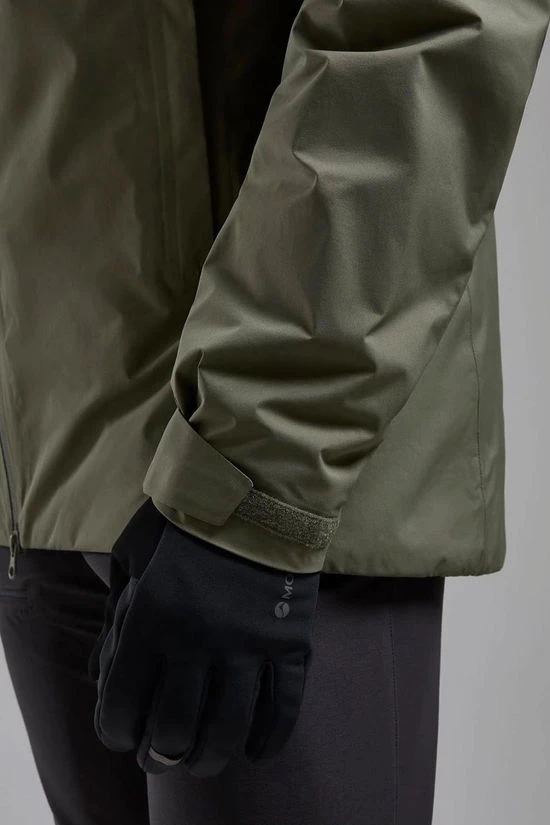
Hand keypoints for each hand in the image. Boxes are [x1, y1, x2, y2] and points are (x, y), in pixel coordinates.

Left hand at [90, 498, 319, 777]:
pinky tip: (259, 751)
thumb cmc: (187, 517)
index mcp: (152, 618)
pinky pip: (283, 705)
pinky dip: (271, 737)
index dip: (118, 731)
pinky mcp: (289, 640)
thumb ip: (116, 609)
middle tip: (162, 757)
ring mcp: (248, 644)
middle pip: (176, 729)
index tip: (124, 735)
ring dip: (213, 755)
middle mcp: (197, 641)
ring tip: (206, 760)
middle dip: (163, 754)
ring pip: (229, 728)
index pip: (124, 704)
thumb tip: (104, 669)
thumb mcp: (134, 552)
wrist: (256, 485)